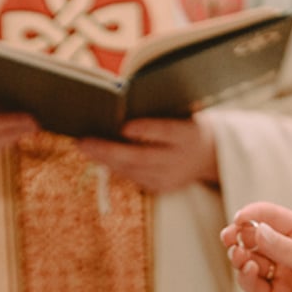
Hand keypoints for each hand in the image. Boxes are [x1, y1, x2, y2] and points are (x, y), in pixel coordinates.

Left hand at [76, 117, 217, 192]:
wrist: (209, 155)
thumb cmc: (186, 124)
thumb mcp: (182, 113)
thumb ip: (159, 111)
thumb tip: (120, 103)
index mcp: (189, 135)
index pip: (167, 132)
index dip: (146, 130)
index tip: (124, 126)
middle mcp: (179, 159)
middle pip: (141, 157)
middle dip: (109, 150)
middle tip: (83, 141)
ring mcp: (170, 178)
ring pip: (132, 170)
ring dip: (104, 159)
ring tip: (83, 146)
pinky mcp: (160, 188)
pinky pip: (132, 177)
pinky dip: (112, 166)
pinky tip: (96, 156)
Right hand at [220, 202, 291, 291]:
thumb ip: (286, 248)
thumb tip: (256, 230)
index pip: (271, 216)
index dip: (252, 215)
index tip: (239, 218)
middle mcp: (288, 252)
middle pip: (254, 238)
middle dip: (239, 235)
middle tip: (229, 237)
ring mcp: (280, 275)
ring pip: (249, 261)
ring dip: (241, 257)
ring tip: (240, 257)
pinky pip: (253, 285)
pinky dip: (246, 277)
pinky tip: (250, 271)